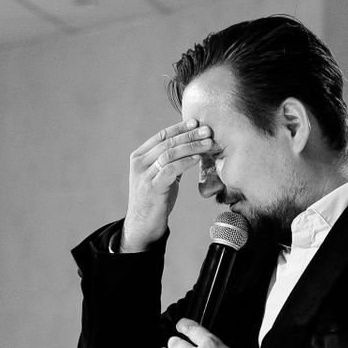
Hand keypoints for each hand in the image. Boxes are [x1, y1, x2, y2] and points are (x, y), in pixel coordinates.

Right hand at [122, 119, 213, 252]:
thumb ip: (169, 162)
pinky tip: (198, 158)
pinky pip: (171, 170)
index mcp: (139, 157)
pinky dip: (186, 162)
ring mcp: (144, 176)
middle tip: (207, 130)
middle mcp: (139, 164)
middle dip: (189, 135)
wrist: (142, 225)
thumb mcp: (160, 176)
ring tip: (208, 143)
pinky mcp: (152, 188)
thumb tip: (189, 147)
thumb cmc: (154, 199)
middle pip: (167, 143)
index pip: (161, 136)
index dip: (179, 128)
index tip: (196, 122)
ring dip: (191, 147)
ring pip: (170, 154)